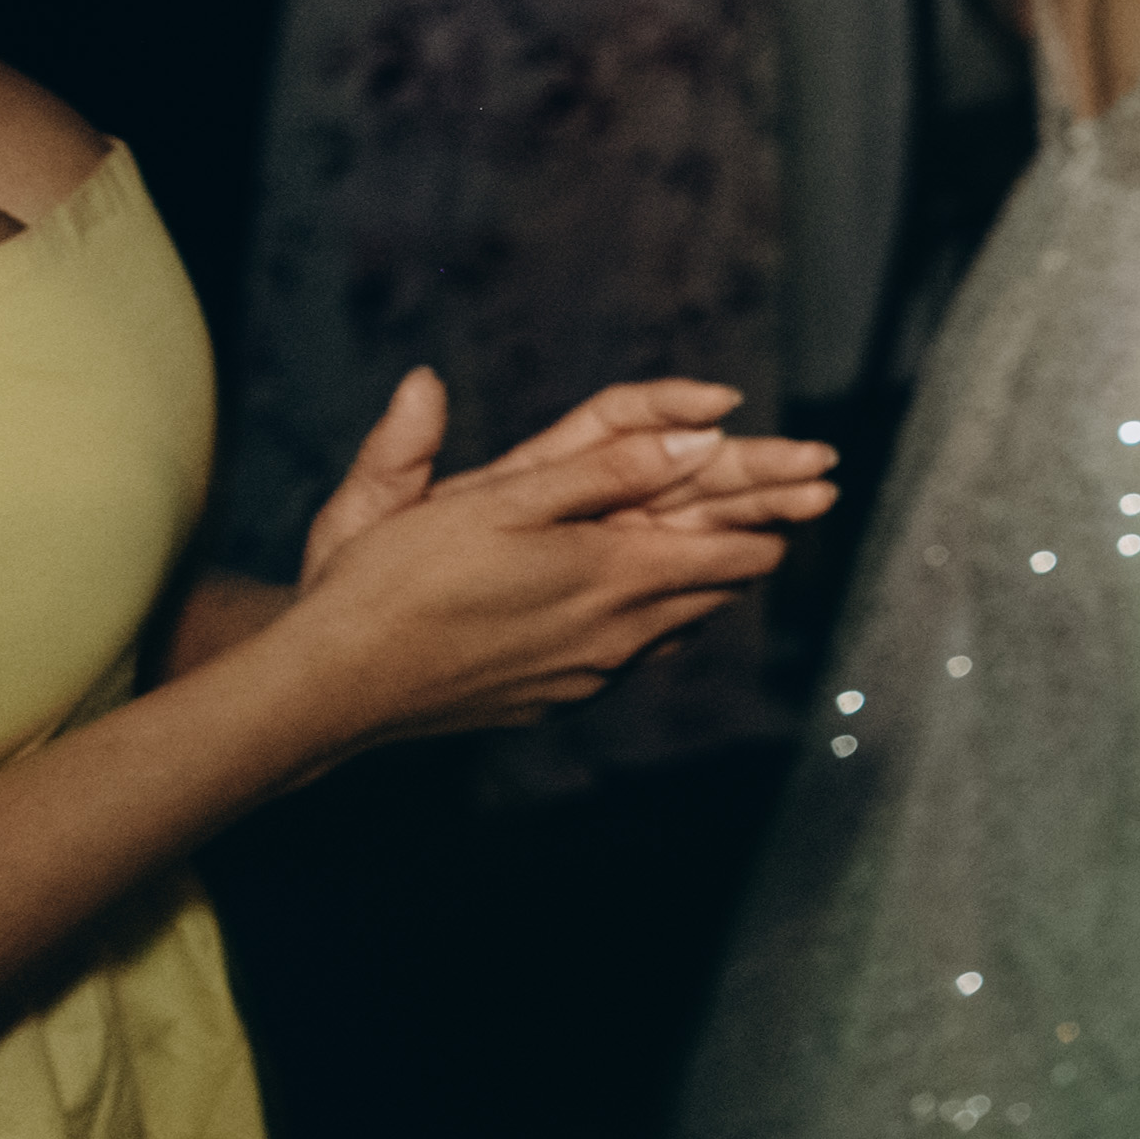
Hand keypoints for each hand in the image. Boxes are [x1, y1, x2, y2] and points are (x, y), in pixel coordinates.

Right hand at [278, 382, 816, 742]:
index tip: (807, 489)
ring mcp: (585, 677)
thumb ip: (605, 468)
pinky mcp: (551, 701)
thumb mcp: (501, 500)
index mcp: (611, 575)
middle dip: (749, 547)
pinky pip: (628, 658)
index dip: (772, 516)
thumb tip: (702, 436)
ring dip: (697, 588)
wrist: (332, 684)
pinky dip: (646, 624)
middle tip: (781, 517)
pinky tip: (629, 607)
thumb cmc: (400, 577)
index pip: (734, 552)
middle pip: (718, 591)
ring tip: (714, 553)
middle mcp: (615, 635)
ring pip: (677, 628)